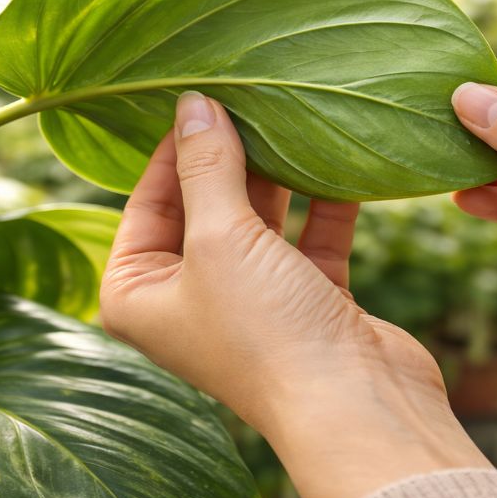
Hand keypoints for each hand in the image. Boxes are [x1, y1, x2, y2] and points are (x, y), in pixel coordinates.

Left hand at [100, 91, 488, 497]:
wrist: (357, 405)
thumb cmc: (265, 331)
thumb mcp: (220, 237)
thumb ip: (207, 167)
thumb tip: (194, 104)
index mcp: (139, 295)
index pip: (145, 202)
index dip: (173, 148)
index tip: (201, 93)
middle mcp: (189, 300)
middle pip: (202, 207)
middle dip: (228, 154)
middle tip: (248, 94)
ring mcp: (251, 302)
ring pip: (258, 220)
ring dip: (277, 174)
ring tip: (290, 115)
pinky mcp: (308, 302)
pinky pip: (309, 238)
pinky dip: (322, 202)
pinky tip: (337, 158)